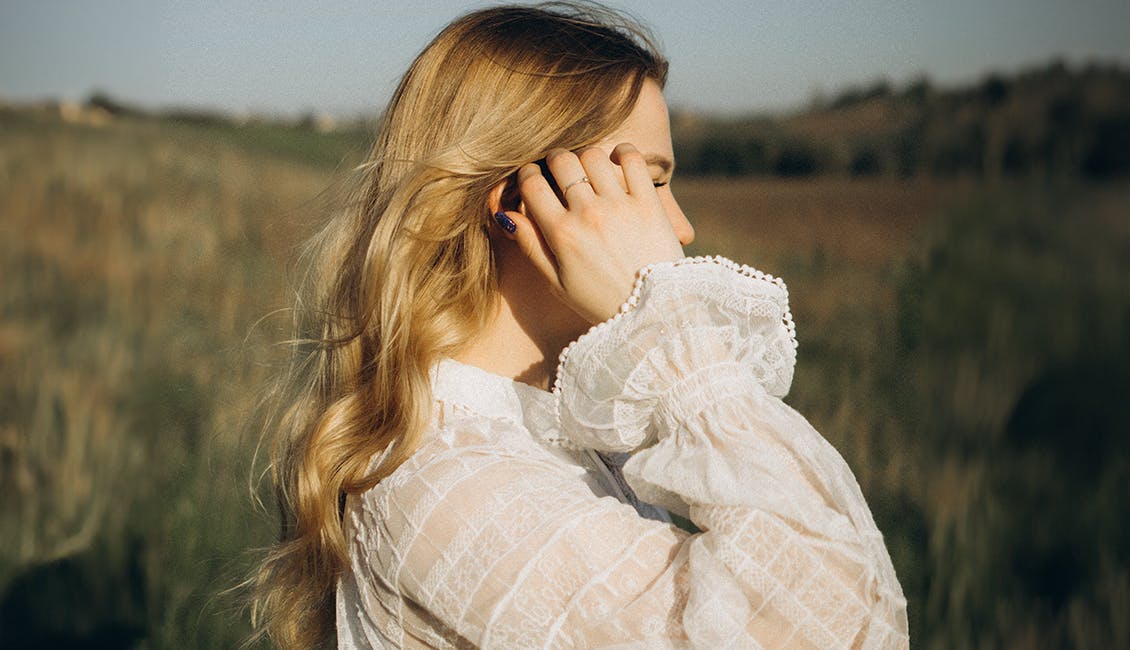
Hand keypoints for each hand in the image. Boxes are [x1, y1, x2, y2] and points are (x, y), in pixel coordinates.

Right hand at [500, 144, 684, 322]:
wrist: (654, 313)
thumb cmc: (601, 302)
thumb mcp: (558, 284)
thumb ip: (532, 246)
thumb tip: (506, 215)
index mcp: (562, 235)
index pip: (532, 184)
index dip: (526, 175)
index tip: (532, 179)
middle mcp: (588, 215)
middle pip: (561, 161)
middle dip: (554, 160)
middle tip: (559, 170)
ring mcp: (620, 206)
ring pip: (592, 155)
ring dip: (585, 158)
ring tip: (588, 170)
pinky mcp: (649, 203)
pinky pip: (632, 159)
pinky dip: (622, 152)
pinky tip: (617, 161)